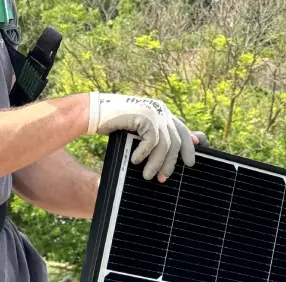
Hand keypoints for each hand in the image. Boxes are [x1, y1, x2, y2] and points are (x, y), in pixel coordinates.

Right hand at [87, 93, 203, 181]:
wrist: (95, 111)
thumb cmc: (114, 122)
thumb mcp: (138, 127)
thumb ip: (154, 132)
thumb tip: (173, 145)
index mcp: (161, 110)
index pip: (181, 129)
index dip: (188, 145)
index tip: (190, 163)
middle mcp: (160, 109)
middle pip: (176, 139)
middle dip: (172, 162)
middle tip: (164, 178)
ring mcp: (154, 112)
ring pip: (165, 144)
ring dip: (157, 163)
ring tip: (148, 176)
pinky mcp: (144, 116)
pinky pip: (151, 141)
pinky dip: (143, 154)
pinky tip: (136, 161)